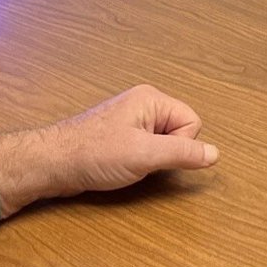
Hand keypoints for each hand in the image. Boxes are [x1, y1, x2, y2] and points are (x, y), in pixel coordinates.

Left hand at [0, 85, 217, 217]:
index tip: (154, 155)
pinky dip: (140, 163)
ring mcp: (131, 122)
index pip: (193, 123)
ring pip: (164, 144)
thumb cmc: (91, 154)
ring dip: (152, 160)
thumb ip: (182, 153)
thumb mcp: (144, 155)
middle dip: (165, 154)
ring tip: (126, 163)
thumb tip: (214, 154)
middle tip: (139, 159)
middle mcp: (143, 106)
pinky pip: (147, 150)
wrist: (52, 164)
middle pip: (180, 133)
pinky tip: (120, 167)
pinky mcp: (121, 138)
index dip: (180, 146)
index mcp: (151, 100)